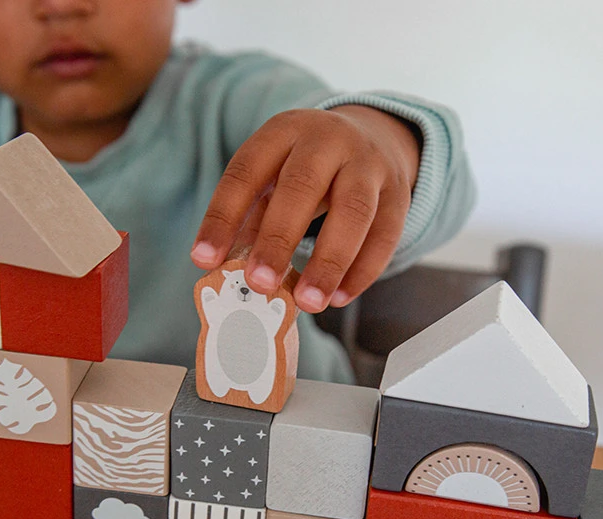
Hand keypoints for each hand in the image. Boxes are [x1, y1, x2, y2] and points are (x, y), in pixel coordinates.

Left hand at [191, 105, 420, 312]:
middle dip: (278, 238)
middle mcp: (328, 140)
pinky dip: (363, 271)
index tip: (203, 259)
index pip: (246, 172)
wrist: (373, 135)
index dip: (222, 217)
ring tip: (307, 303)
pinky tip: (339, 298)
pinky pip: (385, 234)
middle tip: (259, 283)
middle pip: (302, 186)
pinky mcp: (399, 192)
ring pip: (354, 211)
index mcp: (284, 131)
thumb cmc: (308, 168)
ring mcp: (369, 164)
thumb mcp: (272, 176)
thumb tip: (219, 267)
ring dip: (329, 262)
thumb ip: (249, 218)